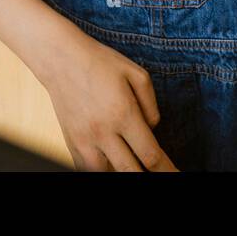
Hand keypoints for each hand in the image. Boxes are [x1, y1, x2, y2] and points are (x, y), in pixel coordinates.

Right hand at [41, 33, 177, 170]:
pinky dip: (101, 171)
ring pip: (105, 174)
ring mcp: (84, 140)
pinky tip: (112, 165)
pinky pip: (86, 169)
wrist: (61, 59)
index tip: (176, 173)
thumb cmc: (100, 62)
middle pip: (130, 171)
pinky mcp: (71, 142)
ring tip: (133, 166)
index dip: (167, 169)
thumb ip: (151, 106)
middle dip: (147, 176)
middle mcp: (103, 131)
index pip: (150, 155)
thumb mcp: (136, 74)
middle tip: (159, 173)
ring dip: (122, 172)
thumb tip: (153, 130)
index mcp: (123, 113)